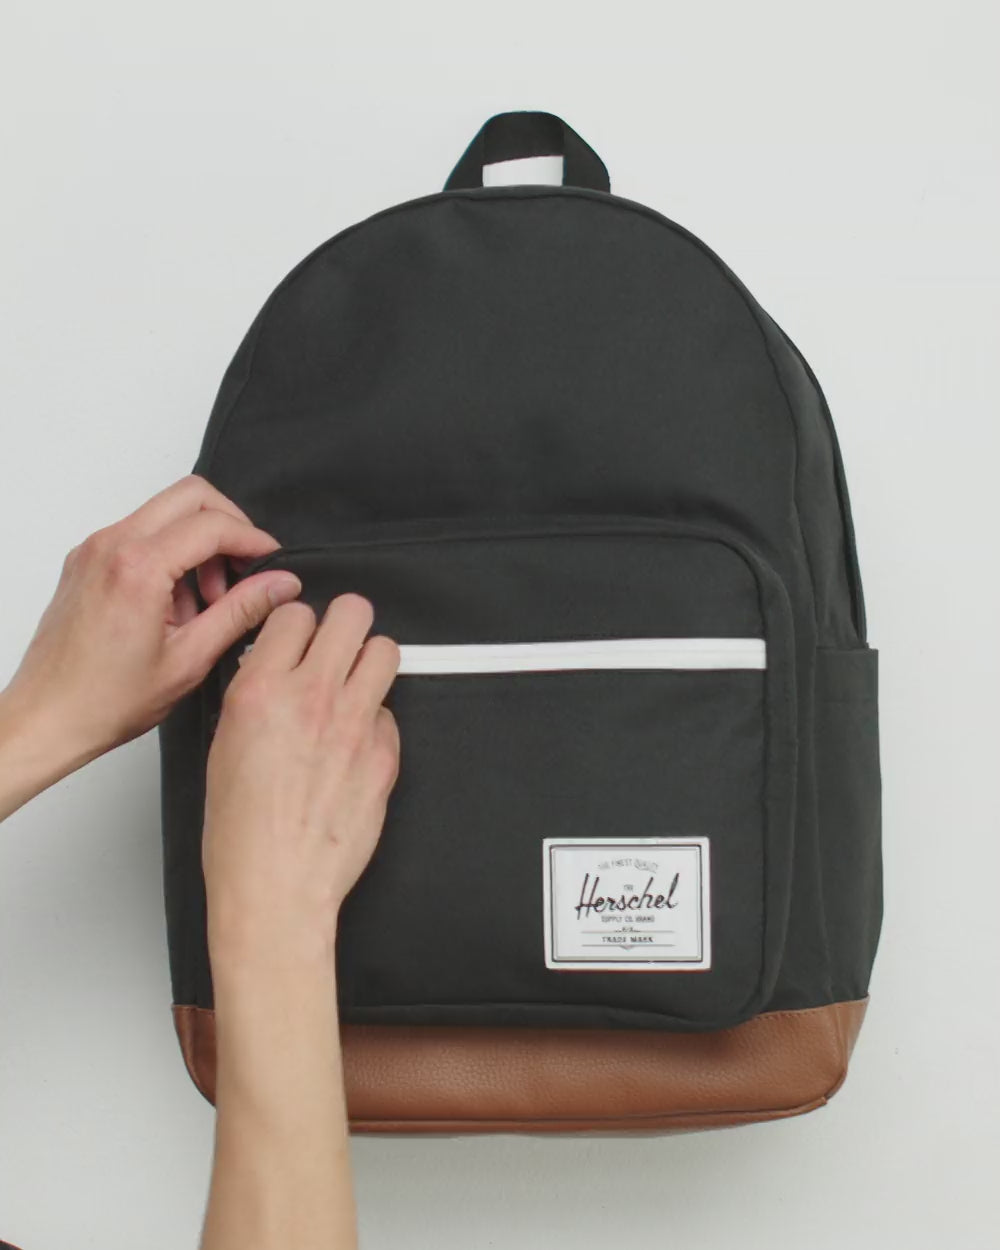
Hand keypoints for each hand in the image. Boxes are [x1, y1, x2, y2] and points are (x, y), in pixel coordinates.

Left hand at [0, 476, 300, 817]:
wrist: (47, 717)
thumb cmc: (104, 700)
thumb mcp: (190, 659)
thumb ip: (241, 612)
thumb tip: (281, 584)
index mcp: (137, 568)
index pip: (212, 524)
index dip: (253, 539)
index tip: (272, 561)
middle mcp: (110, 546)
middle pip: (190, 496)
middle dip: (228, 525)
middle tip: (245, 567)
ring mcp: (94, 549)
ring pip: (165, 511)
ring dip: (198, 541)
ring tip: (209, 598)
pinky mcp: (86, 560)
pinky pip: (140, 532)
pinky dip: (170, 553)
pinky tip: (178, 603)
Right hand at [202, 593, 399, 975]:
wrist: (276, 887)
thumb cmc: (241, 834)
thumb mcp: (223, 747)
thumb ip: (254, 696)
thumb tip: (275, 670)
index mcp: (262, 692)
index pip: (294, 613)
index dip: (298, 624)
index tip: (298, 636)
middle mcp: (313, 699)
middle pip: (353, 614)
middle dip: (345, 624)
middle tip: (338, 643)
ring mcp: (355, 725)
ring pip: (386, 651)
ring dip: (370, 660)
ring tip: (356, 681)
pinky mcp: (385, 755)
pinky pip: (391, 713)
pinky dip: (377, 720)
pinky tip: (356, 742)